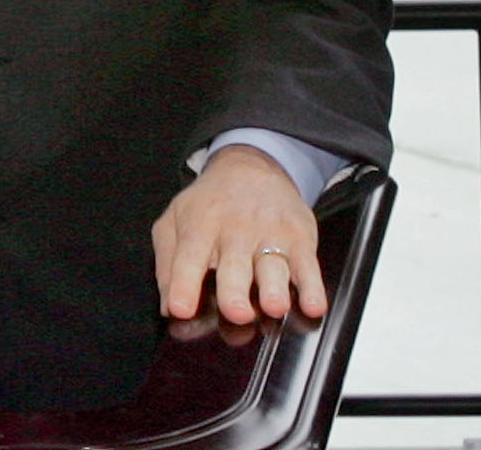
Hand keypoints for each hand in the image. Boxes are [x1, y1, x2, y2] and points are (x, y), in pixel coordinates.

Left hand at [150, 143, 324, 324]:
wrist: (251, 166)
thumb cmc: (210, 204)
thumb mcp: (175, 222)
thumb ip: (167, 265)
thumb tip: (168, 307)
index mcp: (200, 226)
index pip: (188, 257)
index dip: (183, 285)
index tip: (180, 309)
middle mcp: (235, 231)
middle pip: (234, 266)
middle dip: (235, 291)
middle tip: (237, 313)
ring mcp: (270, 234)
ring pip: (273, 266)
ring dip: (275, 288)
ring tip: (275, 307)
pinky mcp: (299, 238)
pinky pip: (308, 266)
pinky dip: (313, 287)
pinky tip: (313, 304)